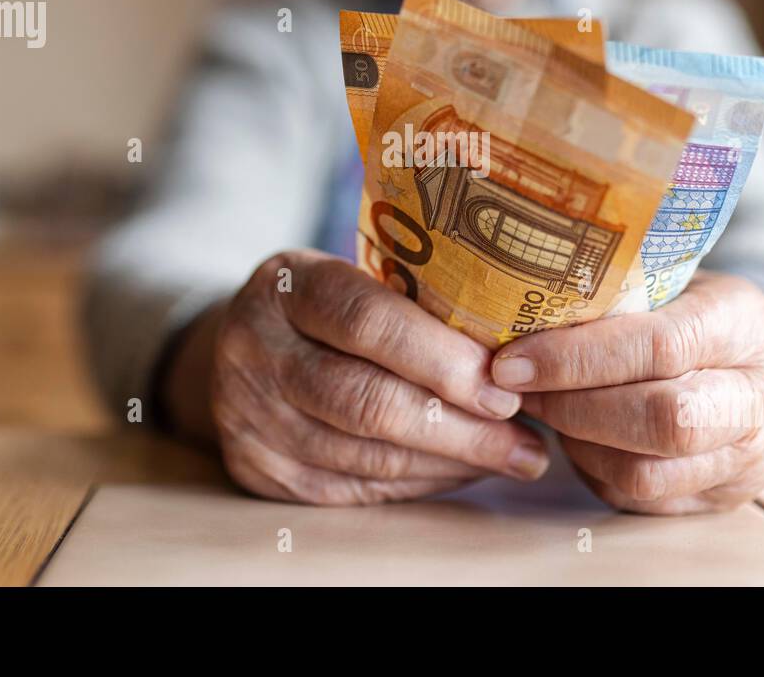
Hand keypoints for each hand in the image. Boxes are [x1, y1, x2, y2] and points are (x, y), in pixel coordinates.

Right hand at [182, 249, 549, 505]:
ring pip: (366, 455)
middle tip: (526, 438)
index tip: (505, 384)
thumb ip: (414, 301)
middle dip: (460, 427)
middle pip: (366, 400)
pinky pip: (354, 489)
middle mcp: (256, 349)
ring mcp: (249, 415)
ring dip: (452, 461)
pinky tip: (463, 470)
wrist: (237, 345)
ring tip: (513, 456)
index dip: (441, 358)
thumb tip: (522, 348)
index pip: (366, 322)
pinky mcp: (258, 469)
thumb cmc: (326, 305)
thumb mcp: (352, 274)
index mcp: (286, 285)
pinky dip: (419, 482)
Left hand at [490, 271, 763, 513]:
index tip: (513, 360)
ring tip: (547, 409)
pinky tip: (577, 437)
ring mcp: (747, 459)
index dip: (577, 359)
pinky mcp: (722, 500)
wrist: (763, 361)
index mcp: (744, 325)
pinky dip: (595, 470)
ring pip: (646, 473)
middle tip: (520, 388)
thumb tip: (518, 311)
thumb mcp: (671, 280)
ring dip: (578, 444)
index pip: (660, 348)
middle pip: (662, 420)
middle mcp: (758, 399)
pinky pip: (642, 500)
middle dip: (574, 407)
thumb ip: (613, 295)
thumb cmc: (695, 309)